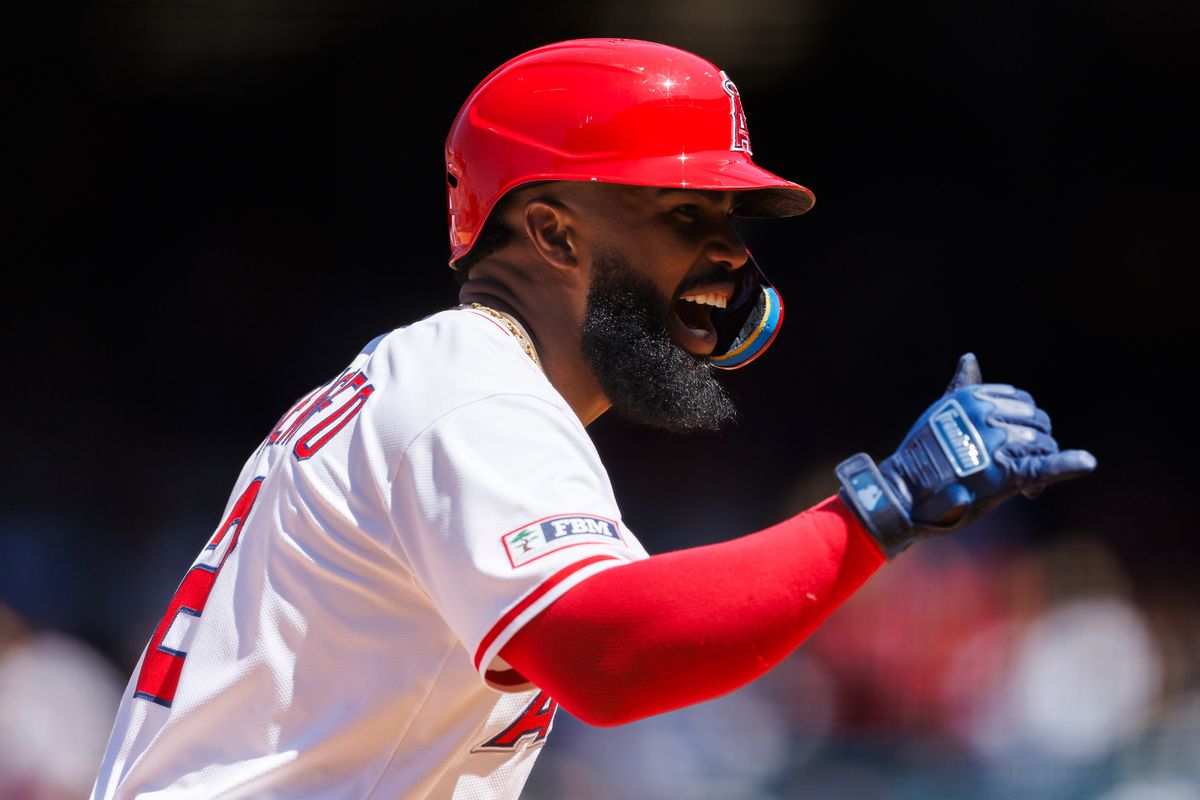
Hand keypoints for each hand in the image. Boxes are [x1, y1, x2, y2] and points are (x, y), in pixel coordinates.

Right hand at [836, 353, 1096, 557]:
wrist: (903, 492)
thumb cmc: (922, 455)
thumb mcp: (940, 412)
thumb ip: (961, 387)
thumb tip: (970, 357)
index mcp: (974, 397)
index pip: (1021, 401)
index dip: (1023, 422)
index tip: (1011, 443)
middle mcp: (987, 414)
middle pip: (1037, 422)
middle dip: (1034, 444)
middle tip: (1022, 470)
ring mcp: (997, 444)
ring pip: (1042, 445)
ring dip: (1041, 462)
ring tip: (1026, 487)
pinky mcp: (1006, 474)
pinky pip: (1046, 464)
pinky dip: (1070, 463)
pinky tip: (1086, 462)